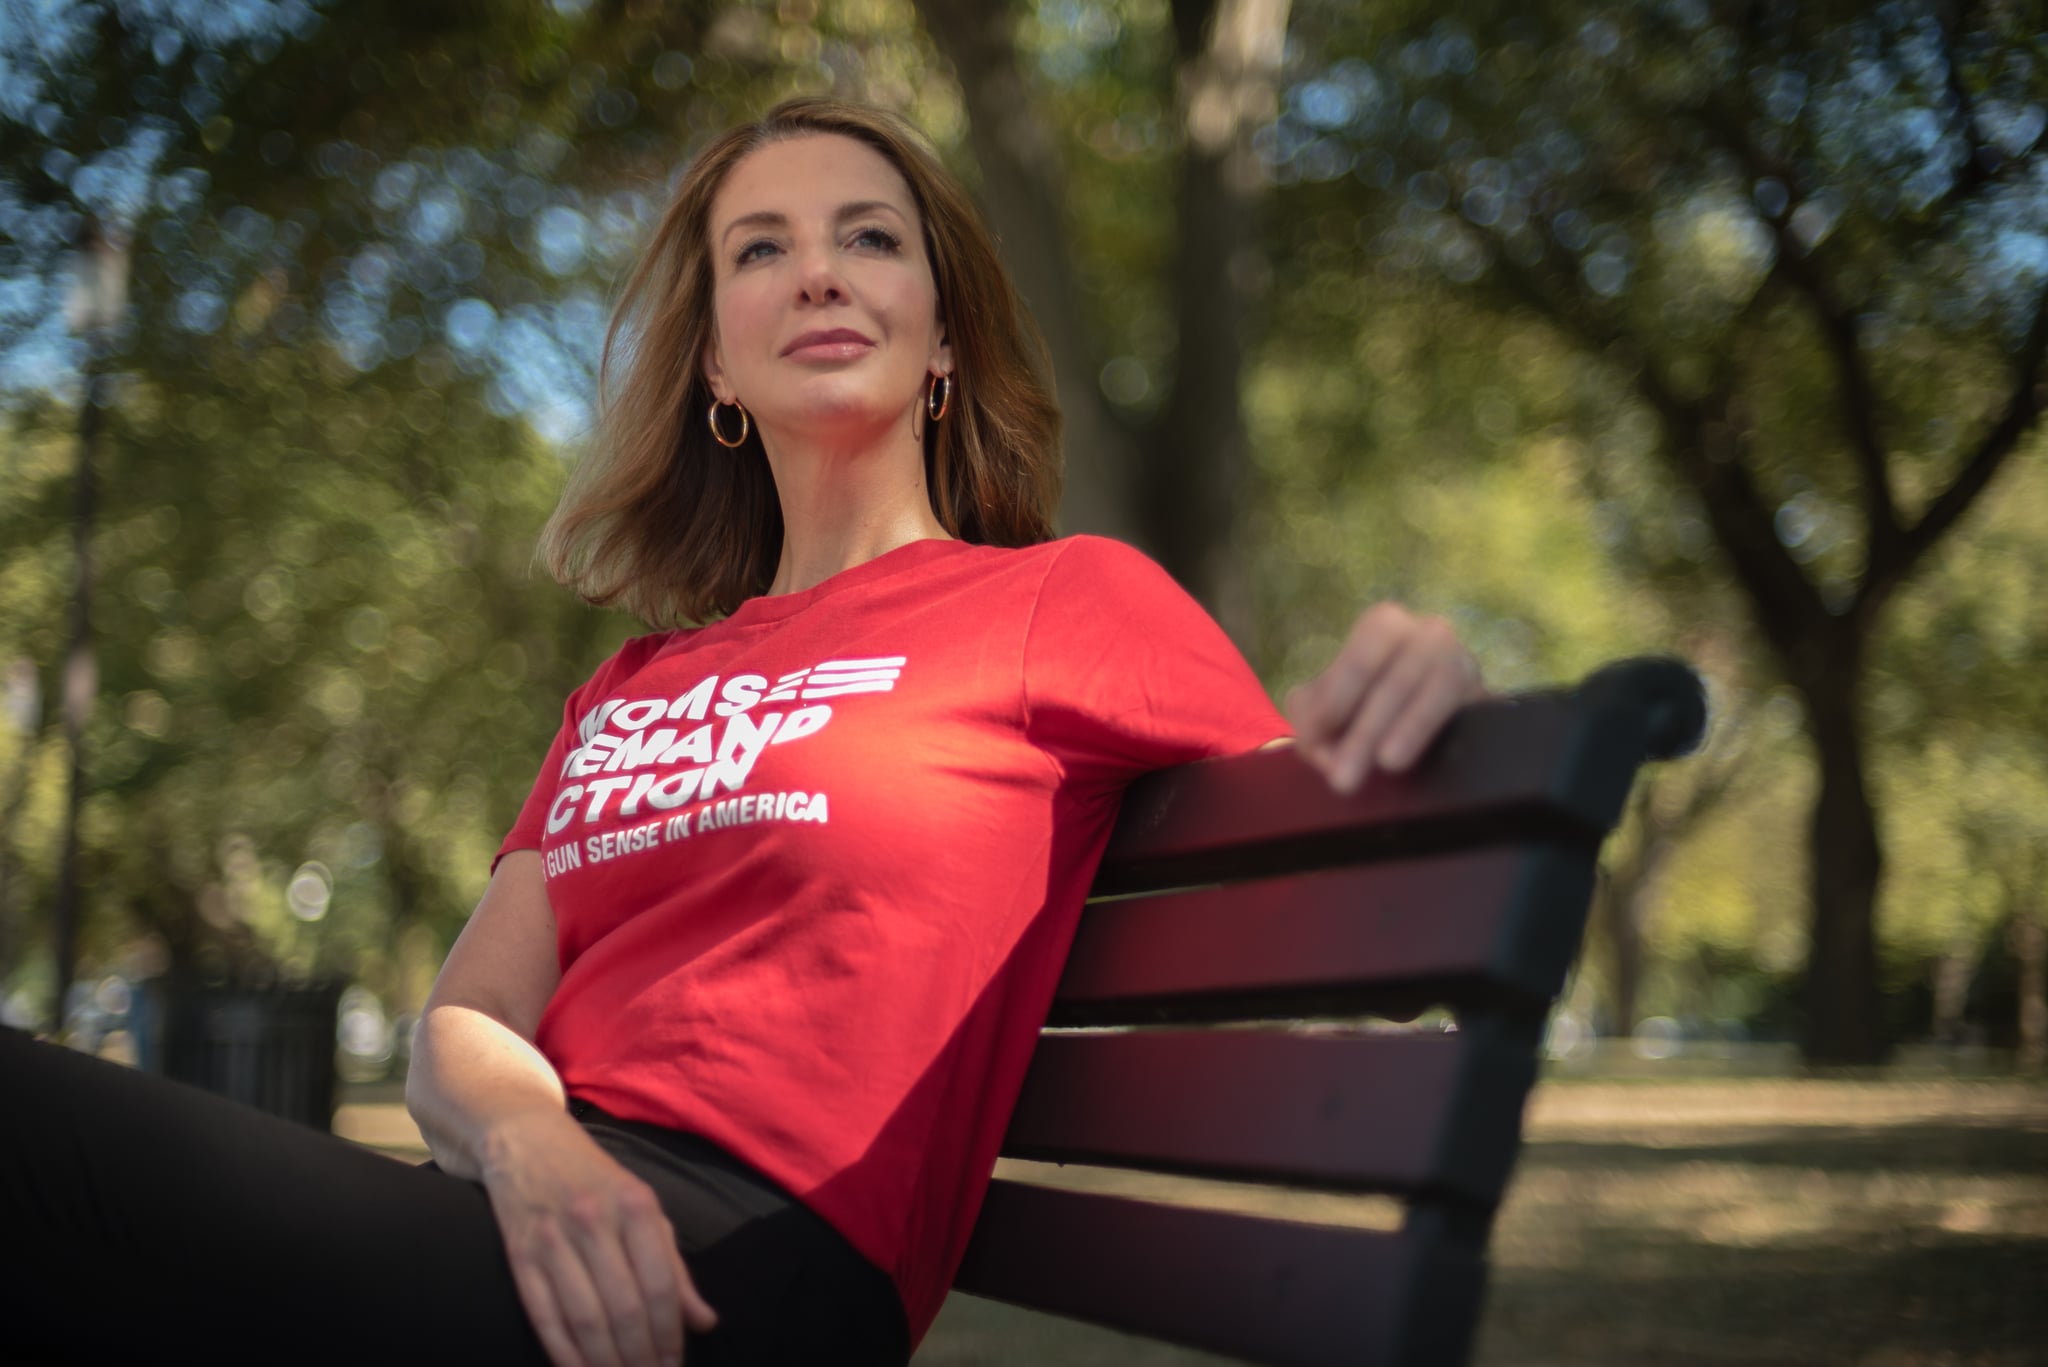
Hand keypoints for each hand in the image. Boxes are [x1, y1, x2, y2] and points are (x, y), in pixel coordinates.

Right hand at [479, 1109, 717, 1366]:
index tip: (674, 1363)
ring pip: (585, 1318)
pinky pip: (545, 1316)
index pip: (660, 1285)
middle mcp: (594, 1221)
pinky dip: (564, 1353)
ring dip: (606, 1361)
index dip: (670, 1333)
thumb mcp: (644, 1206)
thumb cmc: (596, 1179)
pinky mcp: (519, 1255)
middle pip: (624, 1308)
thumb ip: (674, 1266)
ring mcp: (553, 1239)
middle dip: (640, 1356)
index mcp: (636, 1205)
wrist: (527, 1141)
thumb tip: (704, 1322)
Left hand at [1284, 602, 1485, 793]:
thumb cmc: (1356, 705)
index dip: (1338, 695)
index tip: (1316, 736)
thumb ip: (1308, 716)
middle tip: (1343, 778)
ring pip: (1440, 687)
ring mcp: (1463, 661)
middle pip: (1398, 678)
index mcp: (1385, 625)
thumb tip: (1319, 743)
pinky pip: (1473, 707)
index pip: (1362, 654)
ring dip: (1410, 728)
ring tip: (1386, 765)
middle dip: (1367, 730)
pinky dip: (1442, 731)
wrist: (1412, 718)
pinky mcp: (1486, 694)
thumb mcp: (1322, 705)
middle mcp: (1429, 634)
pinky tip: (1418, 756)